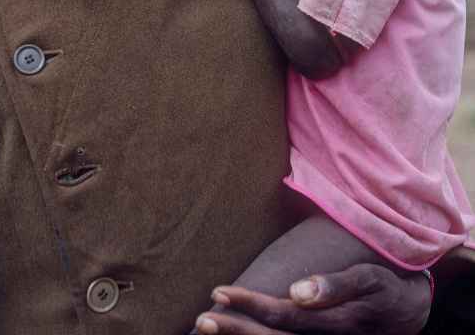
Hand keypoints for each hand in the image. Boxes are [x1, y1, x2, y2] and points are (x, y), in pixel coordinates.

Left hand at [194, 265, 430, 333]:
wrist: (407, 312)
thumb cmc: (382, 289)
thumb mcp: (367, 280)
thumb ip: (334, 286)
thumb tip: (296, 290)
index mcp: (333, 326)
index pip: (282, 317)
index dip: (249, 306)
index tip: (219, 292)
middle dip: (234, 331)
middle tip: (202, 318)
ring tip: (207, 328)